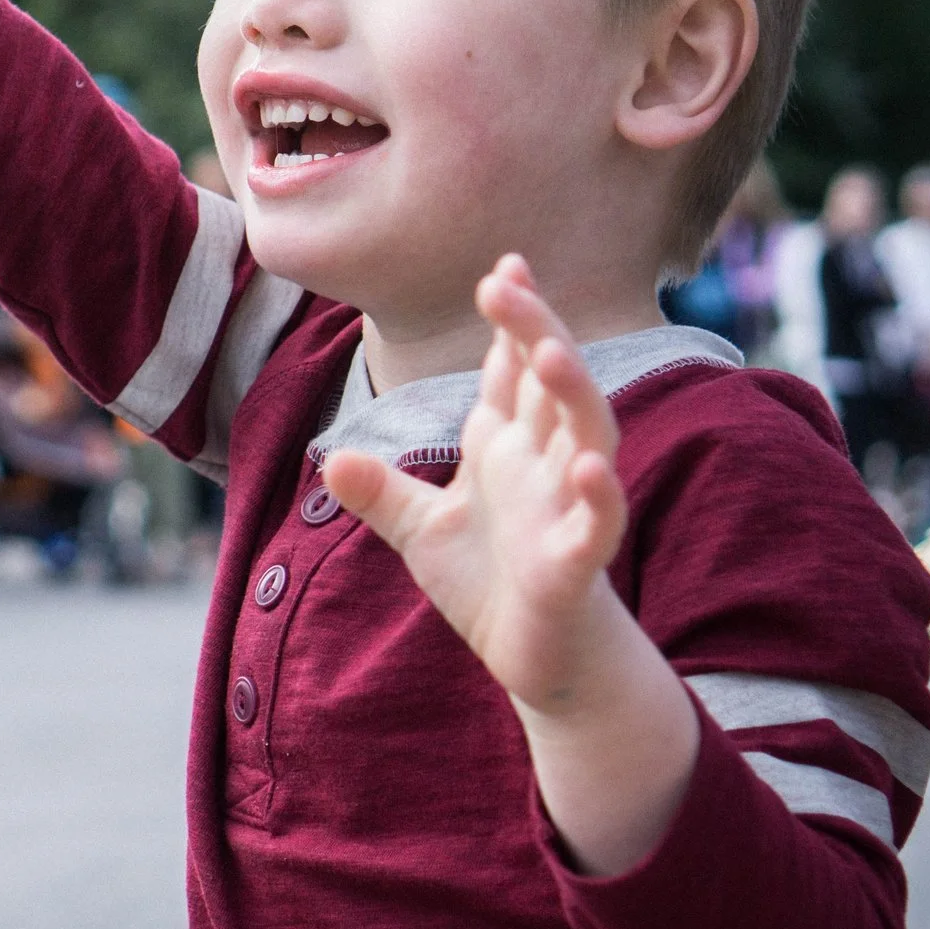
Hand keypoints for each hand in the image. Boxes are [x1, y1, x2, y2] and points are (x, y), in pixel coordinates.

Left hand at [324, 255, 697, 872]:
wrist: (534, 660)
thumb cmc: (489, 583)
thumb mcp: (420, 531)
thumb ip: (380, 493)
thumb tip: (331, 461)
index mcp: (509, 447)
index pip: (511, 369)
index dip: (511, 320)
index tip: (500, 268)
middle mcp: (546, 464)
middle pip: (549, 383)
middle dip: (533, 330)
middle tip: (504, 281)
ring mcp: (569, 509)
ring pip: (587, 437)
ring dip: (572, 393)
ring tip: (548, 351)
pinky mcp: (579, 563)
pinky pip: (598, 523)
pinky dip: (598, 496)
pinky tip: (591, 468)